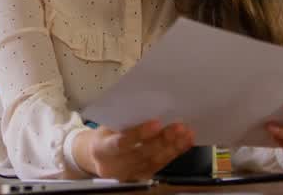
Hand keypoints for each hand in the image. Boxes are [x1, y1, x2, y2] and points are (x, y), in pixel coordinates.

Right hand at [74, 120, 193, 181]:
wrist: (96, 157)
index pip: (121, 142)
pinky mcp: (141, 177)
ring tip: (186, 134)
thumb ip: (124, 119)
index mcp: (101, 148)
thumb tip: (149, 104)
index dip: (139, 133)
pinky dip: (174, 153)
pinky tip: (185, 142)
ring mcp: (129, 174)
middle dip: (162, 140)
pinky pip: (160, 166)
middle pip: (141, 154)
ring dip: (173, 147)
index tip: (156, 122)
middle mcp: (114, 166)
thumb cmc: (105, 134)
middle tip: (179, 127)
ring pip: (154, 162)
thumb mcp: (107, 125)